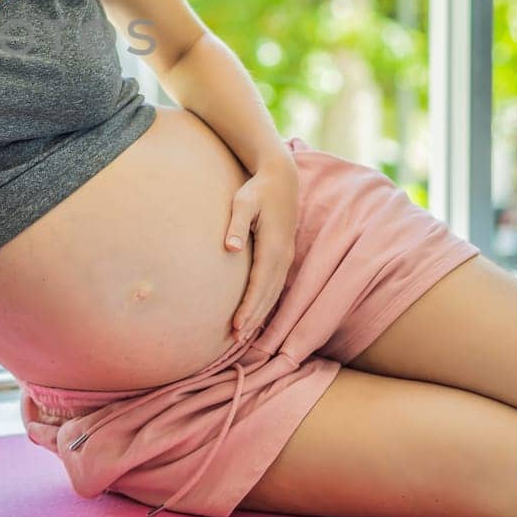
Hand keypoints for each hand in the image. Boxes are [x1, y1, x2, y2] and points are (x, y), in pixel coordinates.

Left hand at [225, 160, 299, 342]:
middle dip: (253, 317)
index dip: (249, 307)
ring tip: (243, 332)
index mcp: (274, 245)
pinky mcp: (284, 254)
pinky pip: (276, 284)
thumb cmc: (257, 190)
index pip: (259, 284)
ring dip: (260, 312)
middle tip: (235, 338)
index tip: (237, 326)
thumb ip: (235, 224)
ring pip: (274, 292)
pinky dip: (267, 301)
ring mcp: (286, 256)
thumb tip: (229, 249)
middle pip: (268, 294)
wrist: (281, 179)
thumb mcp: (242, 202)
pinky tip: (256, 312)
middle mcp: (284, 255)